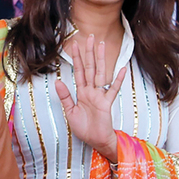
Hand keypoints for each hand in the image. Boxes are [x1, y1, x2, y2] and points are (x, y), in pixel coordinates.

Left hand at [55, 34, 125, 161]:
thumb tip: (57, 81)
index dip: (75, 58)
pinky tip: (121, 68)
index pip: (78, 71)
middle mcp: (91, 91)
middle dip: (88, 53)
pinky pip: (112, 89)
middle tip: (89, 37)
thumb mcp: (70, 112)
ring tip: (102, 45)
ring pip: (100, 73)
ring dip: (101, 59)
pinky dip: (117, 79)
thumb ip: (65, 97)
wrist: (96, 141)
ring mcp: (99, 95)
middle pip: (89, 67)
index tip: (73, 45)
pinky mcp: (107, 103)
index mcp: (81, 93)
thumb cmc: (84, 128)